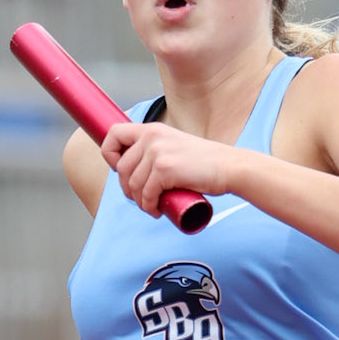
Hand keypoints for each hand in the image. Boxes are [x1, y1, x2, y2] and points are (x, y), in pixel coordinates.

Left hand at [101, 122, 234, 218]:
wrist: (229, 167)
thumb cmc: (205, 163)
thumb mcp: (174, 146)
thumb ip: (155, 150)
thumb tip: (134, 171)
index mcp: (152, 129)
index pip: (113, 134)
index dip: (109, 155)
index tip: (121, 170)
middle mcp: (151, 137)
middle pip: (121, 168)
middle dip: (128, 189)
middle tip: (142, 198)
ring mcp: (157, 152)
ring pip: (132, 185)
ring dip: (140, 202)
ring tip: (152, 206)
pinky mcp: (164, 170)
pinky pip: (146, 195)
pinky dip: (149, 207)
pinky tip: (157, 210)